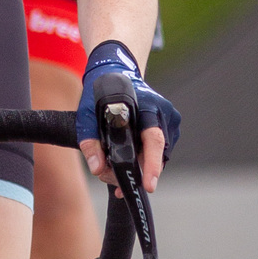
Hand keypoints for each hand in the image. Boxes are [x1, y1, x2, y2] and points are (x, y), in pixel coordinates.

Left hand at [74, 39, 179, 195]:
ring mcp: (170, 120)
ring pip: (157, 156)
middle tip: (113, 182)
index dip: (152, 164)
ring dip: (139, 168)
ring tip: (113, 172)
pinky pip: (158, 151)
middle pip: (156, 154)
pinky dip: (144, 160)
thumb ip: (91, 142)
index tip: (148, 185)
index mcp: (147, 106)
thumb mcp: (88, 115)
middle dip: (137, 173)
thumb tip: (97, 168)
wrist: (116, 73)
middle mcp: (164, 113)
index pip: (153, 139)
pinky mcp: (169, 127)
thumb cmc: (102, 93)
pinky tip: (126, 164)